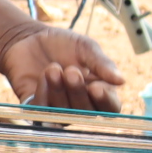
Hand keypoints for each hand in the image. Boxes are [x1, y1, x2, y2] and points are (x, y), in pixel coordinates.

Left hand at [0, 22, 124, 110]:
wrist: (30, 39)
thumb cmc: (63, 44)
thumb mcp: (85, 47)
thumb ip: (101, 63)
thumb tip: (121, 80)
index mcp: (99, 92)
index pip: (110, 107)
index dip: (105, 101)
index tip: (96, 87)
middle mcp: (80, 105)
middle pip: (86, 112)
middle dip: (78, 91)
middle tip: (71, 71)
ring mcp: (58, 109)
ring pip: (64, 113)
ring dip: (59, 91)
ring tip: (53, 69)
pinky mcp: (36, 109)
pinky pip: (42, 112)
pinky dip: (43, 94)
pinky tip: (43, 76)